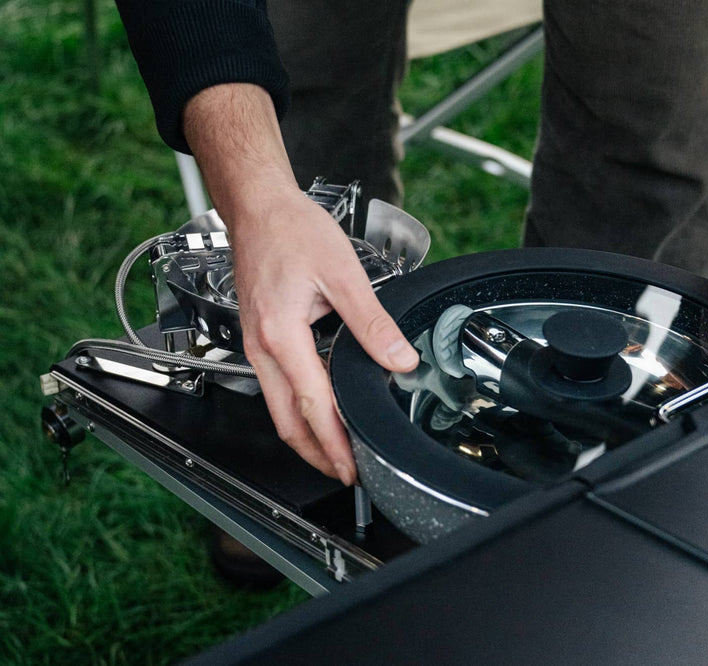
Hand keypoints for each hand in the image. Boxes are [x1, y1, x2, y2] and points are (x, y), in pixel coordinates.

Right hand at [184, 84, 418, 484]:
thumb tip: (399, 361)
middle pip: (287, 420)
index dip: (335, 442)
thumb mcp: (342, 274)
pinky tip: (319, 410)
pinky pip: (275, 388)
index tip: (353, 467)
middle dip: (317, 453)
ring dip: (306, 435)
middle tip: (347, 473)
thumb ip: (372, 324)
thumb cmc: (293, 232)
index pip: (313, 405)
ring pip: (278, 408)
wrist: (259, 209)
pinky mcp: (259, 337)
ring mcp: (255, 344)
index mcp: (281, 335)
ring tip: (336, 451)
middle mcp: (262, 347)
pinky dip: (298, 410)